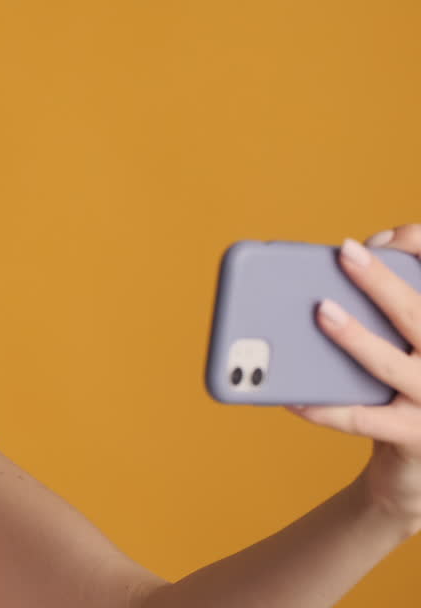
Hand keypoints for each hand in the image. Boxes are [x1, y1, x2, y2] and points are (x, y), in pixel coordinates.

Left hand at [285, 224, 420, 534]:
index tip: (391, 236)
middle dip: (382, 281)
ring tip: (321, 311)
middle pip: (418, 315)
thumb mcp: (399, 343)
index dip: (420, 251)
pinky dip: (323, 407)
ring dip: (356, 337)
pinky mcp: (413, 437)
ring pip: (392, 365)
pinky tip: (291, 395)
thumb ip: (383, 305)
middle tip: (347, 252)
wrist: (416, 461)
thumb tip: (352, 261)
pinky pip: (362, 420)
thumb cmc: (398, 385)